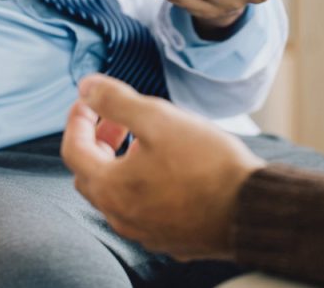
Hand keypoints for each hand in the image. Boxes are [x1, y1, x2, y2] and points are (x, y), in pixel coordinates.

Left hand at [60, 74, 264, 259]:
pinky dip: (141, 185)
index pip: (73, 149)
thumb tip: (85, 86)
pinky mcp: (169, 238)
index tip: (91, 100)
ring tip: (145, 141)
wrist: (251, 208)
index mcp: (110, 187)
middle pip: (91, 174)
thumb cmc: (205, 163)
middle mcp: (120, 216)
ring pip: (116, 195)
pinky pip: (141, 210)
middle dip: (97, 141)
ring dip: (119, 164)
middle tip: (118, 120)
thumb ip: (116, 101)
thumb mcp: (158, 118)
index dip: (77, 118)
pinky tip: (167, 170)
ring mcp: (145, 232)